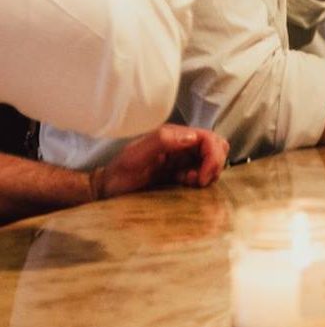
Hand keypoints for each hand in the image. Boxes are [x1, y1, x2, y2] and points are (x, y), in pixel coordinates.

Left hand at [93, 125, 228, 198]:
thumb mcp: (135, 157)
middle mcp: (181, 144)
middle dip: (215, 163)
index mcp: (173, 136)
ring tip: (191, 183)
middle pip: (216, 145)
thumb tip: (192, 137)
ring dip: (209, 171)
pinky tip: (186, 185)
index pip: (208, 138)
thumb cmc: (118, 175)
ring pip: (212, 158)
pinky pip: (202, 170)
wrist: (107, 190)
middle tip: (200, 182)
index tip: (202, 178)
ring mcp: (182, 158)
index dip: (213, 156)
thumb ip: (161, 141)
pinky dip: (202, 178)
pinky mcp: (181, 171)